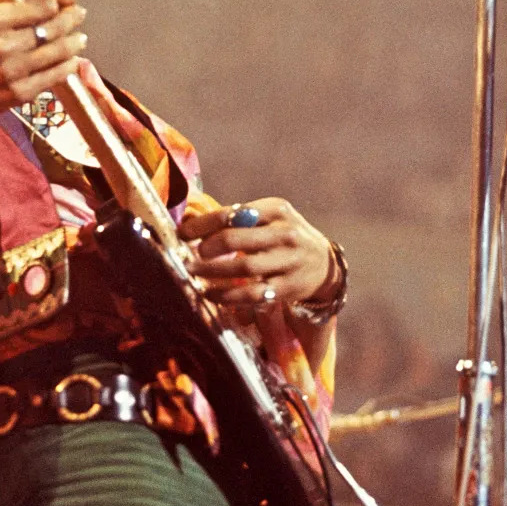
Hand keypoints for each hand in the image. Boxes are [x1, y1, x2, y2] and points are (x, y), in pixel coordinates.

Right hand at [0, 0, 85, 126]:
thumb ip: (12, 8)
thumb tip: (55, 1)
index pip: (41, 6)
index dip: (58, 2)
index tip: (65, 2)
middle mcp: (3, 45)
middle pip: (53, 27)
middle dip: (72, 19)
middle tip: (79, 15)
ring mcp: (12, 71)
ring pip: (58, 52)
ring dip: (74, 43)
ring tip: (79, 38)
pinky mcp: (19, 93)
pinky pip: (54, 76)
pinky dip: (67, 66)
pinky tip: (71, 61)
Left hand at [181, 197, 335, 308]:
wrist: (323, 263)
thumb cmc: (284, 236)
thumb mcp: (269, 218)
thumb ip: (237, 218)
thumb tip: (188, 221)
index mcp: (276, 210)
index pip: (233, 214)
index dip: (202, 224)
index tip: (182, 233)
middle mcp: (285, 233)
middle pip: (236, 239)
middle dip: (206, 248)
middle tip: (190, 255)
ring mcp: (288, 261)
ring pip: (243, 267)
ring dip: (213, 272)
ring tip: (194, 274)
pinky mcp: (288, 287)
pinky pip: (253, 294)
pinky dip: (228, 296)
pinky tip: (211, 294)